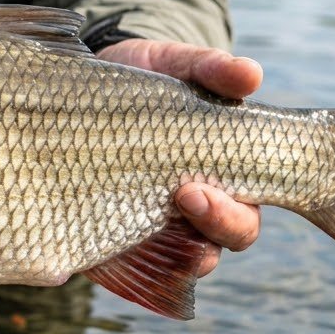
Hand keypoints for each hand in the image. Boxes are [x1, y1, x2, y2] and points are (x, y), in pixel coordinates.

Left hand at [96, 39, 264, 275]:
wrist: (84, 91)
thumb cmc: (147, 83)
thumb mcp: (178, 67)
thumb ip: (212, 69)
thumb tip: (250, 74)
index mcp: (220, 186)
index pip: (242, 221)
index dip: (229, 216)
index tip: (197, 190)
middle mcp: (188, 220)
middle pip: (211, 250)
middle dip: (203, 230)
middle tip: (181, 196)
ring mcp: (145, 234)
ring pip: (163, 265)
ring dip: (156, 252)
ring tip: (134, 220)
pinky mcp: (100, 241)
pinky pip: (107, 266)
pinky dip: (103, 261)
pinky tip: (87, 248)